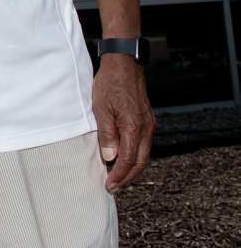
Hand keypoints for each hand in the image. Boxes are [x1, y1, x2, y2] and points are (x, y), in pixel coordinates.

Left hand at [93, 53, 154, 191]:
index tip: (110, 184)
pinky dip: (136, 156)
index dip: (120, 174)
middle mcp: (146, 127)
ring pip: (144, 154)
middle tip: (114, 187)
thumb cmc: (110, 83)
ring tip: (118, 177)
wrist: (125, 64)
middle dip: (127, 176)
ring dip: (132, 168)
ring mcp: (149, 123)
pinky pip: (144, 144)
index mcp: (134, 125)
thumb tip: (110, 157)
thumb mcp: (101, 107)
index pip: (129, 159)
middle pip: (141, 161)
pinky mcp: (147, 119)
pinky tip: (125, 158)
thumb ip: (107, 133)